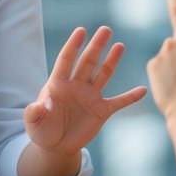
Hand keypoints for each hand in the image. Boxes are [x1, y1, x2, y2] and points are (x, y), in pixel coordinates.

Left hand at [24, 25, 147, 153]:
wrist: (56, 146)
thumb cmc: (42, 131)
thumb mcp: (33, 123)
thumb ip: (33, 113)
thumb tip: (40, 105)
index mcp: (58, 84)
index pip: (66, 60)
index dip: (73, 45)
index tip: (81, 30)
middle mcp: (76, 86)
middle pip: (87, 61)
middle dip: (96, 46)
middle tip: (105, 29)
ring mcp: (90, 97)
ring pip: (102, 74)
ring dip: (111, 60)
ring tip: (120, 45)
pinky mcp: (101, 111)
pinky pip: (119, 102)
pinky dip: (130, 97)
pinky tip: (142, 90)